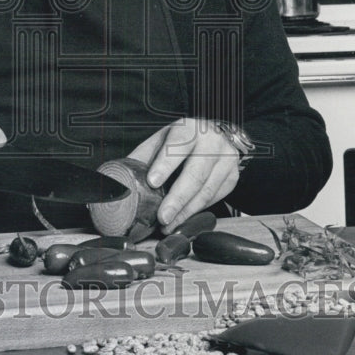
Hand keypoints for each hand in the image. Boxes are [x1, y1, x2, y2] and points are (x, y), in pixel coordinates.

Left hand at [129, 118, 240, 234]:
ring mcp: (227, 159)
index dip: (165, 164)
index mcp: (189, 128)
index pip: (178, 145)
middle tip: (162, 217)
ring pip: (206, 190)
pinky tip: (183, 219)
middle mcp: (212, 141)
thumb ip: (144, 158)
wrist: (213, 137)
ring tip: (169, 225)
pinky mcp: (233, 177)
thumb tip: (121, 180)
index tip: (152, 182)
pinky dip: (197, 211)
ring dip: (186, 212)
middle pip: (195, 173)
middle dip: (177, 198)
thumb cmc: (181, 141)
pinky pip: (215, 199)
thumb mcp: (161, 141)